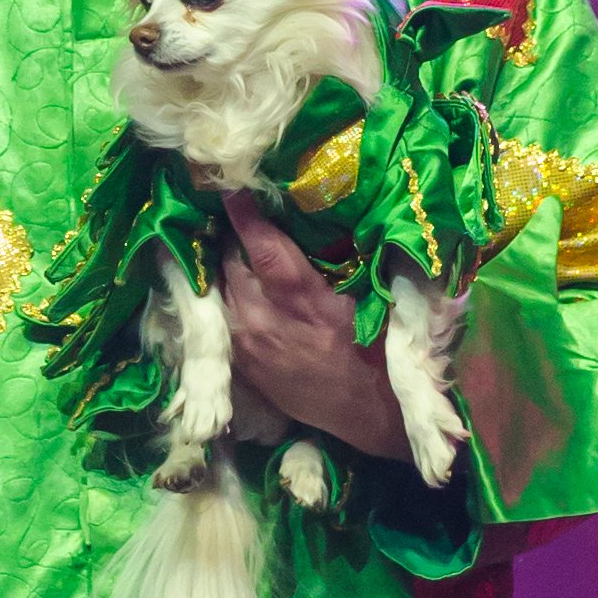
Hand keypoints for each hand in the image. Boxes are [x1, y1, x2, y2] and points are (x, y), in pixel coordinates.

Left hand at [218, 194, 403, 460]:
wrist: (369, 412)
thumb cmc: (377, 348)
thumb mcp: (366, 296)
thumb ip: (338, 256)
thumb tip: (324, 212)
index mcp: (299, 296)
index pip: (260, 242)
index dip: (242, 210)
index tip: (231, 185)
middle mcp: (261, 317)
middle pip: (229, 259)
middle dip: (231, 234)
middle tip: (237, 213)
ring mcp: (245, 343)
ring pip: (220, 288)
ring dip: (226, 266)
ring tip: (234, 246)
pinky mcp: (240, 363)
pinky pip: (222, 318)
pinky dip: (227, 298)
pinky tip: (238, 288)